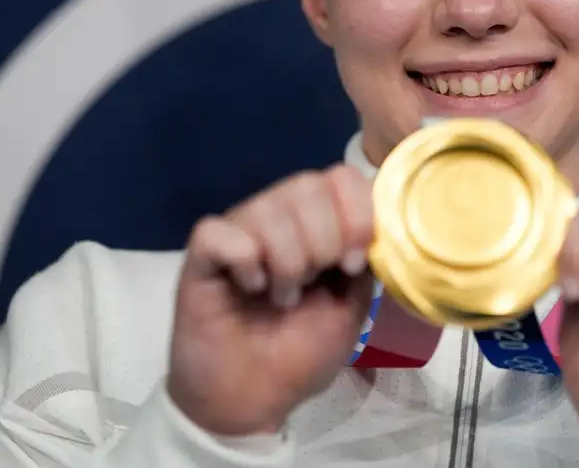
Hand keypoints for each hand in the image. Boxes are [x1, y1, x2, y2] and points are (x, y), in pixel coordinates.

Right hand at [167, 164, 374, 435]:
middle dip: (323, 239)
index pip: (341, 177)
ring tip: (282, 297)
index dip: (356, 212)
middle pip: (307, 185)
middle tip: (314, 283)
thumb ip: (364, 262)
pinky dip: (243, 260)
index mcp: (315, 223)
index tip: (354, 263)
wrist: (250, 401)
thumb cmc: (299, 353)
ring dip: (287, 261)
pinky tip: (248, 287)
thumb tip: (377, 227)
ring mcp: (237, 231)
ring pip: (267, 208)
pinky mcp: (200, 256)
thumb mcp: (350, 307)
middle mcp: (275, 217)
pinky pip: (220, 232)